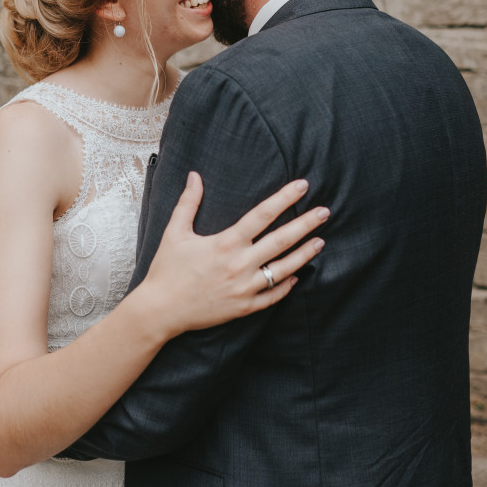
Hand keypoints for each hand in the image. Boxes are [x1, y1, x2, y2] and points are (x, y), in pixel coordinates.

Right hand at [142, 172, 328, 337]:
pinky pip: (272, 296)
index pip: (262, 215)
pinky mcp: (244, 307)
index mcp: (226, 243)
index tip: (302, 186)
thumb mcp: (175, 232)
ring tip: (321, 242)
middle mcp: (240, 264)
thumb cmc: (166, 270)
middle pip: (281, 240)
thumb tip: (194, 176)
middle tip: (325, 212)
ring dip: (304, 254)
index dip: (284, 198)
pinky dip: (286, 286)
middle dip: (306, 224)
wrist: (161, 310)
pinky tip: (297, 275)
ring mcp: (244, 288)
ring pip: (283, 269)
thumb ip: (188, 203)